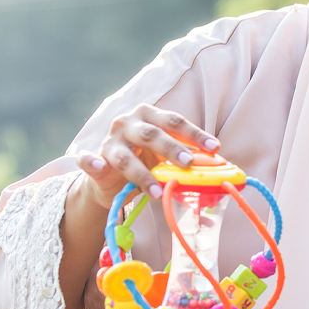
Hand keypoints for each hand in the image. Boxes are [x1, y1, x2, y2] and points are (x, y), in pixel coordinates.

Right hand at [75, 104, 221, 208]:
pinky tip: (99, 167)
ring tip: (157, 191)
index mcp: (149, 116)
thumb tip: (219, 168)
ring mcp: (109, 142)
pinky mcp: (94, 160)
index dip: (195, 135)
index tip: (215, 148)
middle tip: (189, 164)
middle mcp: (128, 124)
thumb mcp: (166, 157)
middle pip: (152, 135)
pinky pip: (89, 160)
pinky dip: (92, 163)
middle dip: (172, 149)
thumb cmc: (146, 160)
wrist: (111, 177)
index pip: (174, 122)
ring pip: (126, 156)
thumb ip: (185, 158)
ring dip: (142, 174)